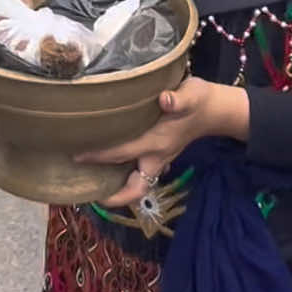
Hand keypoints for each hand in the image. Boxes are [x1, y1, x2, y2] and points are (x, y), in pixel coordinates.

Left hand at [82, 77, 249, 207]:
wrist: (214, 109)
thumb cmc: (199, 100)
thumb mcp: (191, 95)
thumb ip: (179, 98)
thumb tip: (165, 99)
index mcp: (157, 143)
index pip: (123, 153)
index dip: (100, 156)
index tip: (77, 156)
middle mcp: (157, 156)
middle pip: (135, 188)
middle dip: (114, 196)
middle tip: (88, 192)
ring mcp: (160, 158)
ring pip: (138, 183)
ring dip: (119, 188)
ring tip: (93, 181)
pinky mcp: (161, 154)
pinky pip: (141, 173)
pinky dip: (127, 174)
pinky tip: (112, 165)